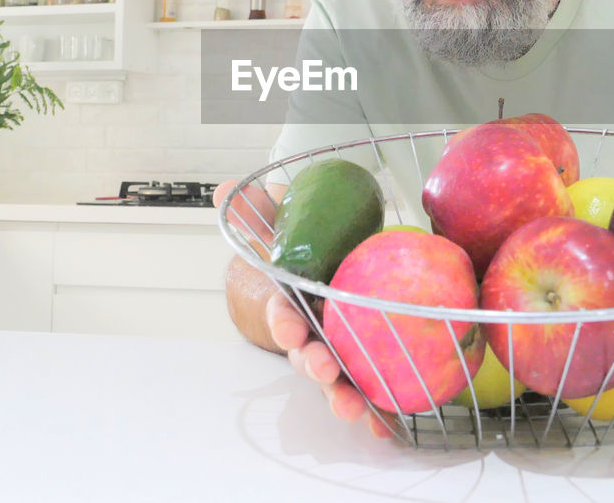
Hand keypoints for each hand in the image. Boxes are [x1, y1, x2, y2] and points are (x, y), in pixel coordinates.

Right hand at [215, 178, 394, 438]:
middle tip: (325, 369)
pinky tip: (388, 423)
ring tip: (356, 410)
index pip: (279, 311)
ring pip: (334, 378)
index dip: (282, 321)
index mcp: (286, 300)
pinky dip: (376, 406)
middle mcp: (306, 332)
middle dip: (314, 365)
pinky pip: (367, 384)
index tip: (289, 328)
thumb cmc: (292, 249)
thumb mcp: (274, 222)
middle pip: (305, 354)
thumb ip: (254, 208)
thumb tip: (225, 190)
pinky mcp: (359, 360)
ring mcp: (331, 350)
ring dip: (342, 395)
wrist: (307, 271)